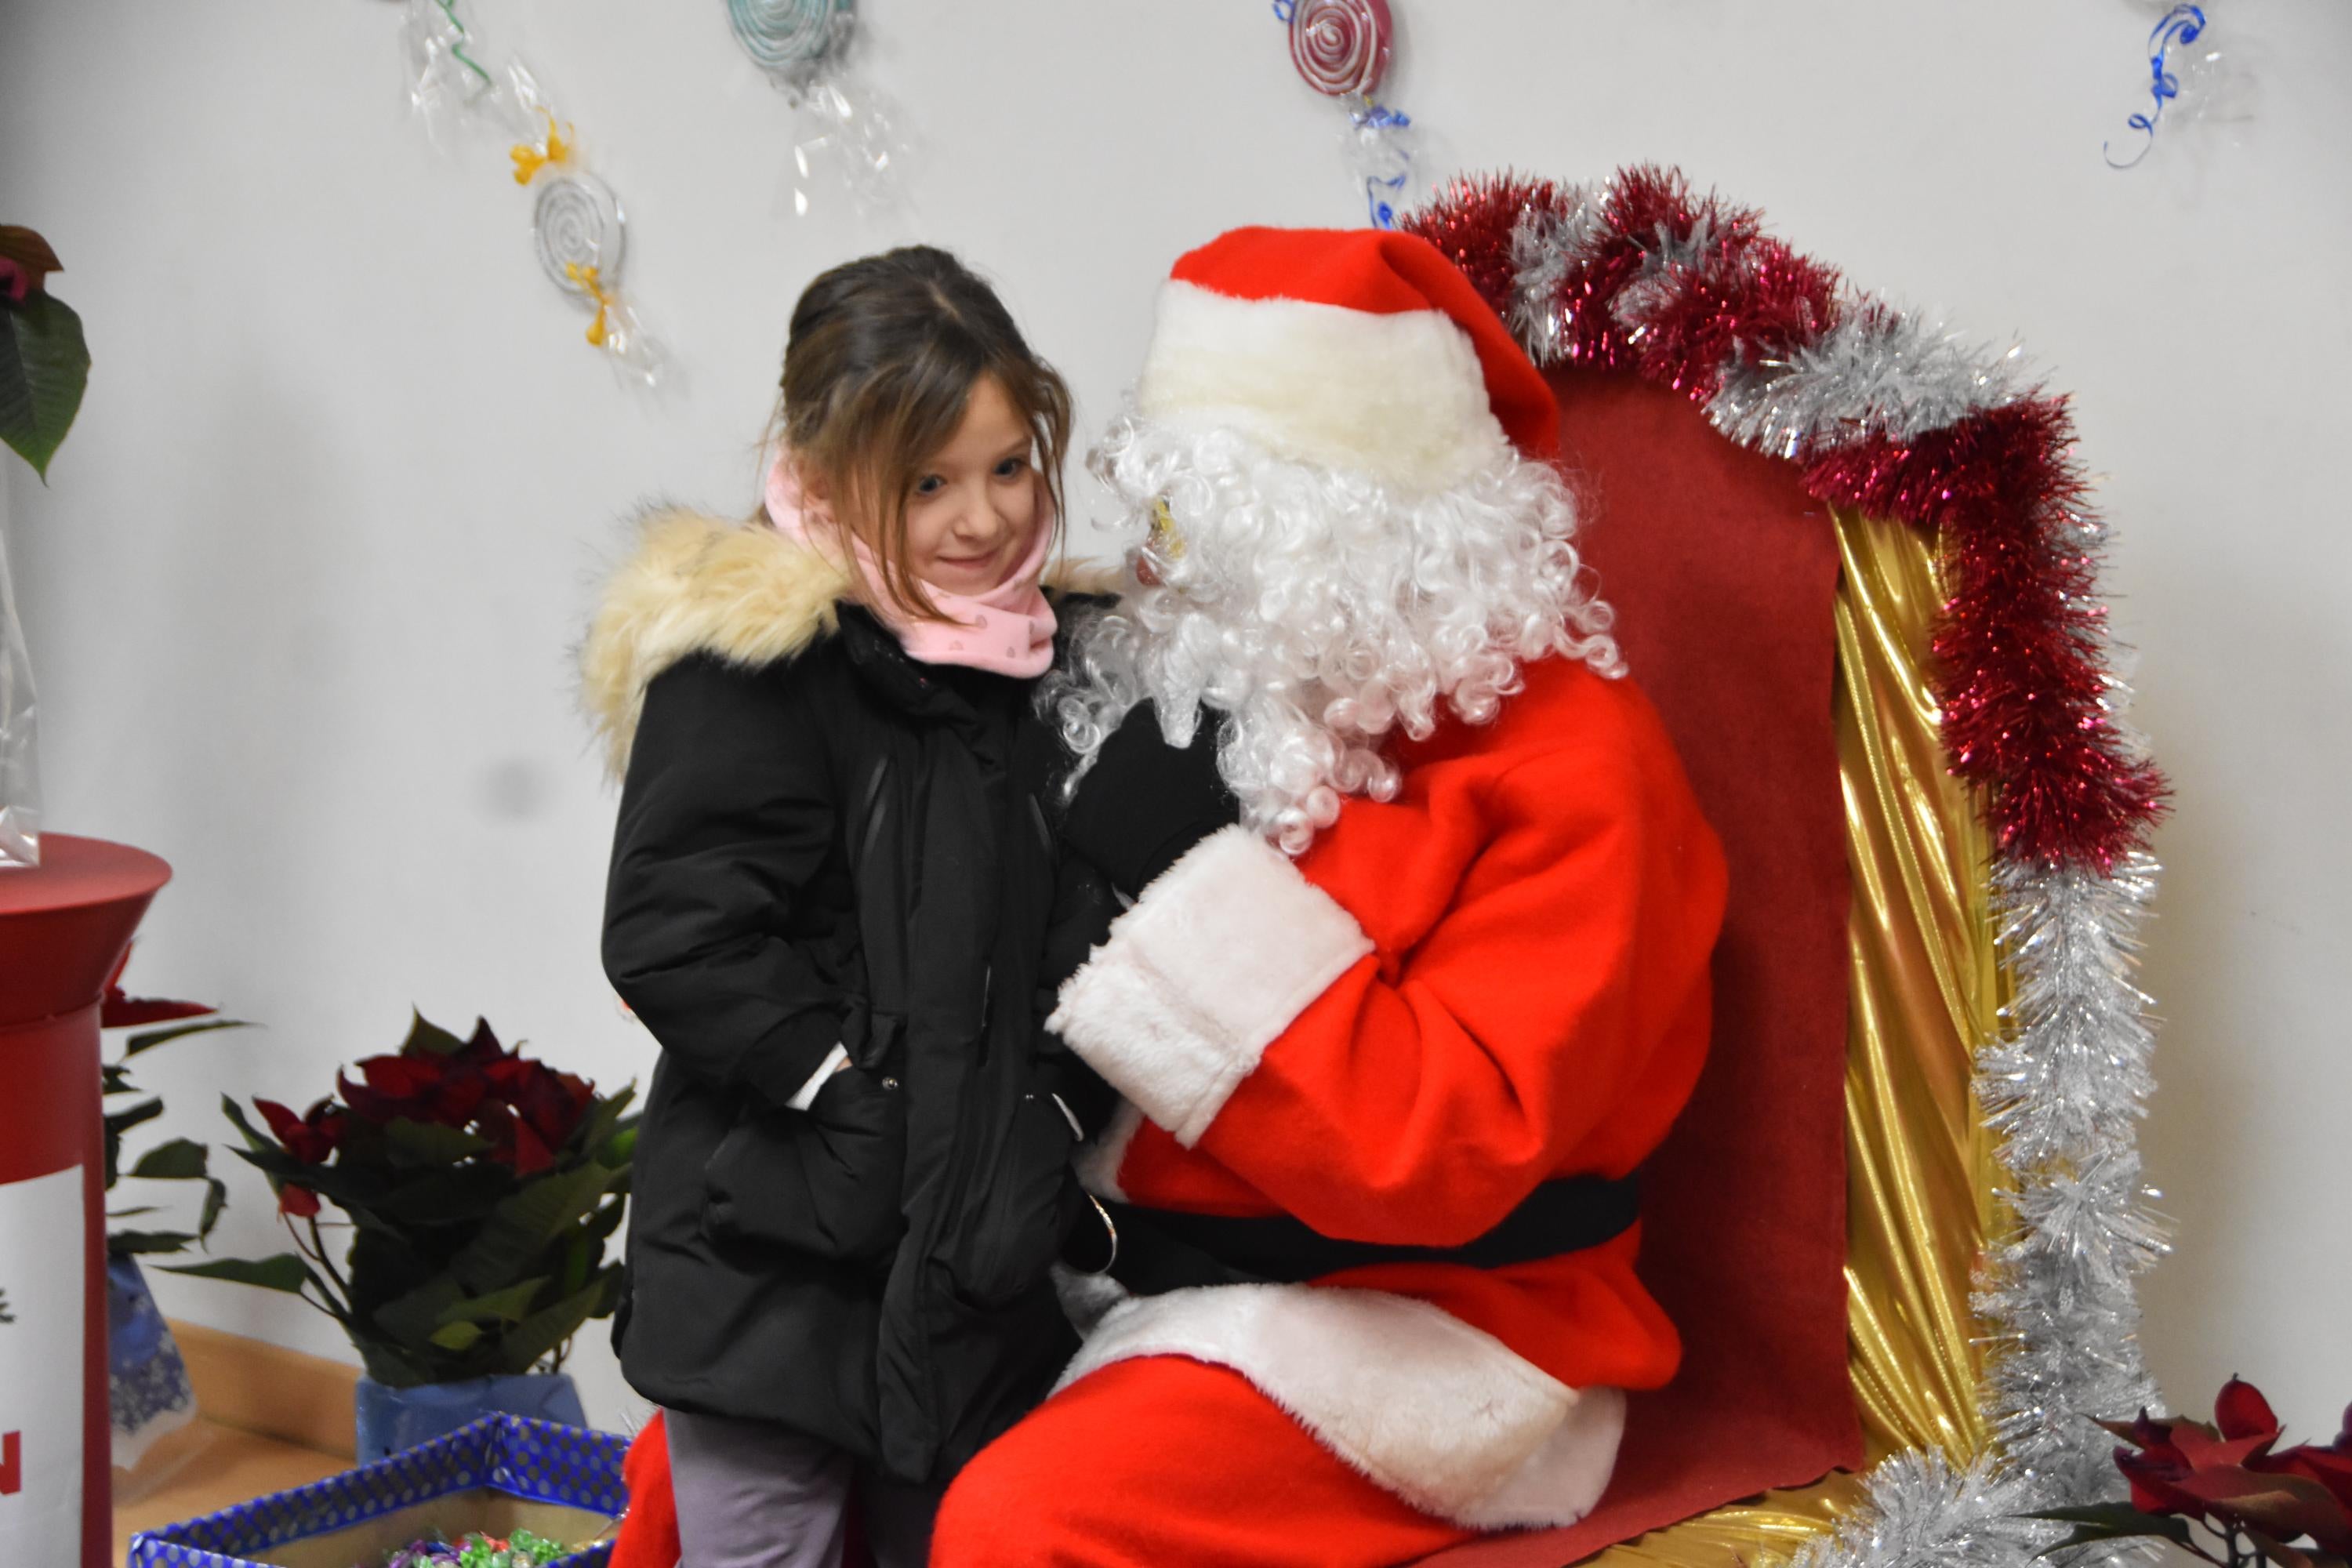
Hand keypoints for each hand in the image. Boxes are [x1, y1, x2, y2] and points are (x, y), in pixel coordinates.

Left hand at [1062, 701, 1239, 896]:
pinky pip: (1086, 811)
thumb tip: (1204, 704)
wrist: (1182, 867)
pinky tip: (1119, 826)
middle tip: (1153, 777)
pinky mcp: (1079, 825)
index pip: (1140, 718)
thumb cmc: (1201, 812)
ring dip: (1114, 786)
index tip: (1163, 737)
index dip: (1153, 726)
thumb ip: (1203, 728)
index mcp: (1137, 741)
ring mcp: (1089, 794)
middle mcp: (1106, 761)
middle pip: (1117, 748)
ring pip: (1099, 780)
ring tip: (1135, 806)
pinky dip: (1100, 815)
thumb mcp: (1210, 762)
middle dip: (1133, 756)